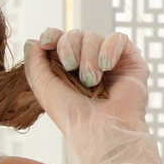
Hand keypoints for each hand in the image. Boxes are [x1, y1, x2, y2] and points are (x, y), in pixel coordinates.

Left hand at [24, 27, 163, 163]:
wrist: (100, 129)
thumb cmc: (71, 114)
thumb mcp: (44, 87)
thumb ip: (35, 63)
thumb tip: (32, 41)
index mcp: (68, 69)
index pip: (59, 39)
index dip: (52, 35)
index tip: (46, 41)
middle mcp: (89, 63)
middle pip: (75, 35)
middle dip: (68, 46)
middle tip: (70, 67)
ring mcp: (111, 62)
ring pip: (94, 36)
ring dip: (88, 56)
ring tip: (91, 80)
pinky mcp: (131, 62)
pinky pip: (119, 38)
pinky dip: (109, 49)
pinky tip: (105, 67)